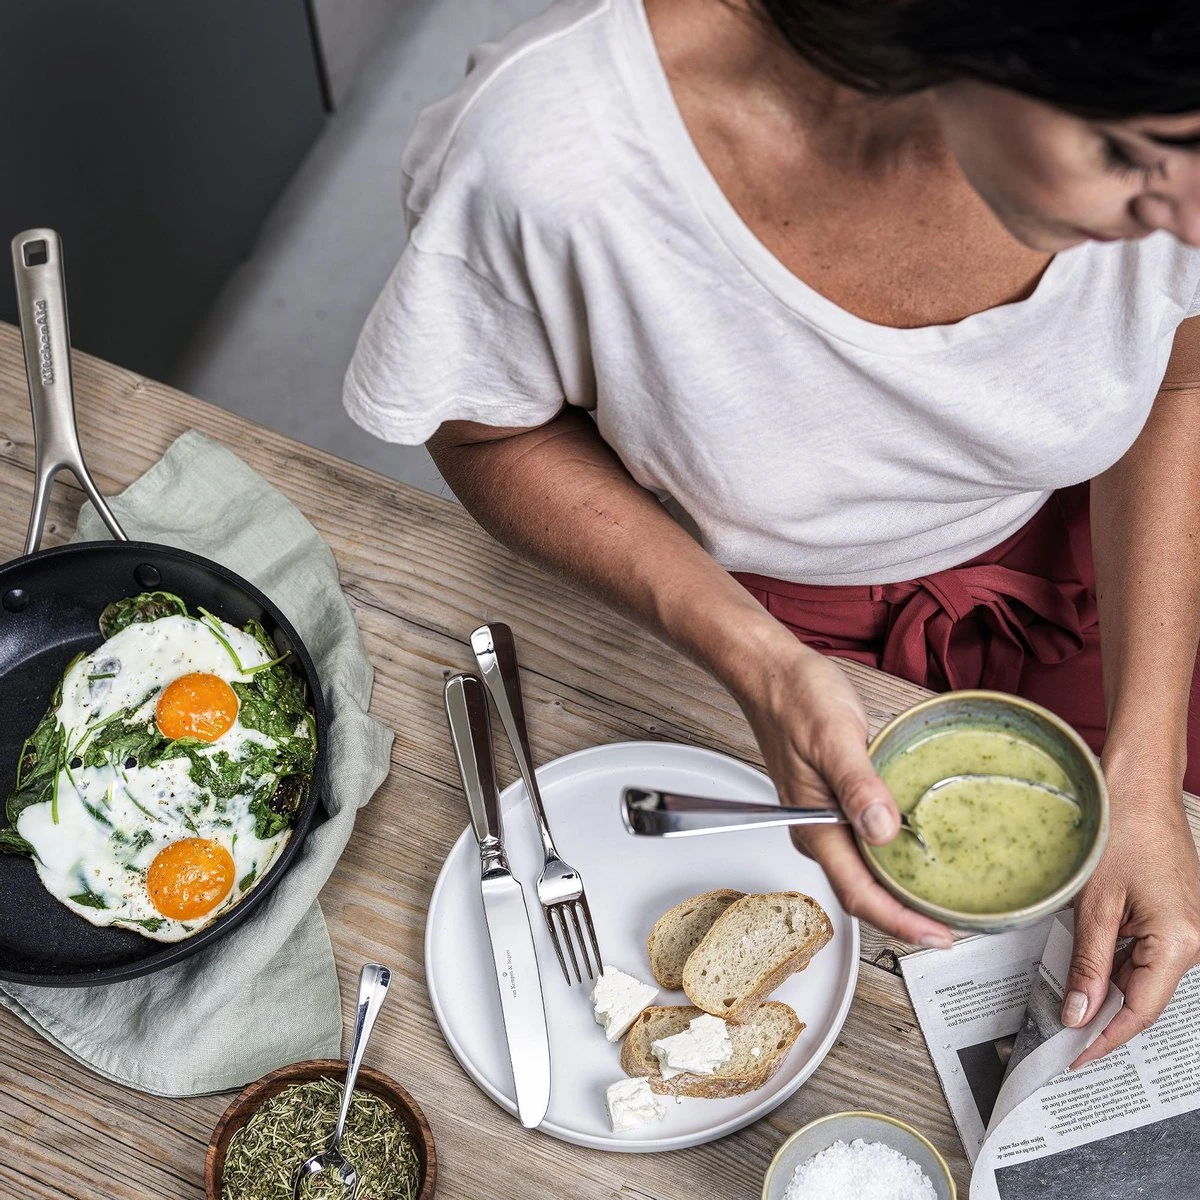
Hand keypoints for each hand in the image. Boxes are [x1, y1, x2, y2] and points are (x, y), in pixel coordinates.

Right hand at [727, 624, 953, 947]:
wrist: (771, 674)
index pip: (858, 893)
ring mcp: (823, 819)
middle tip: (952, 927)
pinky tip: (917, 853)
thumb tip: (883, 830)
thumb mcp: (833, 735)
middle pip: (862, 893)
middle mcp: (817, 831)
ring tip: (941, 900)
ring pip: (863, 873)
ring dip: (900, 892)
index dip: (899, 922)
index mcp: (814, 825)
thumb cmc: (796, 698)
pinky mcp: (832, 804)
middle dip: (905, 917)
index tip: (936, 937)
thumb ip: (858, 784)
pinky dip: (892, 862)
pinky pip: (863, 847)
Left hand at [1065, 761, 1199, 1066]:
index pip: (1138, 1012)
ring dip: (1106, 991)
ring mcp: (1186, 929)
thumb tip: (1078, 1014)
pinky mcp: (1173, 917)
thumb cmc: (1121, 832)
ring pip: (1140, 977)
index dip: (1105, 1040)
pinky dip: (1114, 965)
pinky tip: (1087, 971)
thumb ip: (1088, 964)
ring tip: (1066, 1006)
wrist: (1138, 787)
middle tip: (1061, 1040)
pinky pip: (1144, 954)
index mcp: (1180, 944)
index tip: (1075, 1060)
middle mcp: (1192, 942)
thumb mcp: (1095, 905)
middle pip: (1142, 999)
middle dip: (1102, 1020)